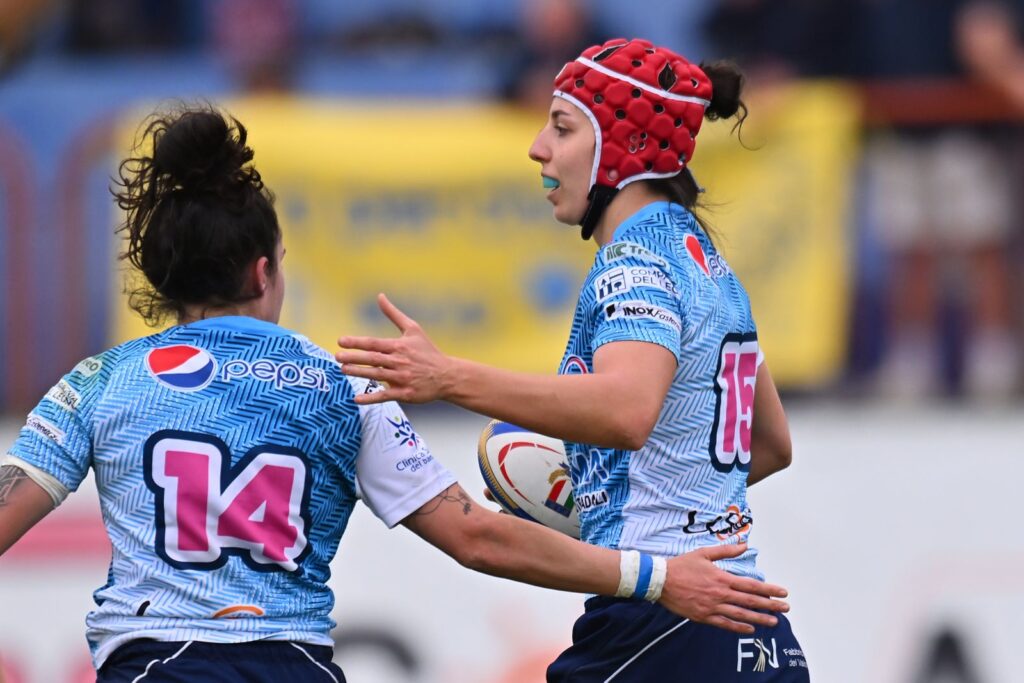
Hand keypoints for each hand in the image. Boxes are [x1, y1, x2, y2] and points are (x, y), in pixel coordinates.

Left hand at [336, 293, 453, 404]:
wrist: (447, 375)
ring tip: (343, 370)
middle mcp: (400, 361)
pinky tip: (356, 399)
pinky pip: (385, 395)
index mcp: (399, 346)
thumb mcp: (413, 329)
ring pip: (377, 375)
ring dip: (359, 373)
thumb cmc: (427, 351)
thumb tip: (380, 296)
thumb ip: (393, 314)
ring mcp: (402, 378)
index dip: (357, 342)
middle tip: (337, 356)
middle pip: (373, 359)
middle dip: (354, 357)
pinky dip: (371, 398)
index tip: (341, 341)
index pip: (374, 343)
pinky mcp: (405, 393)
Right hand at [659, 543, 788, 633]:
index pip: (751, 585)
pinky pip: (724, 624)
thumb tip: (744, 545)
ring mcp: (712, 607)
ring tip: (774, 622)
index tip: (783, 592)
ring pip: (740, 615)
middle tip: (786, 608)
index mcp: (722, 578)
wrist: (660, 580)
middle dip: (770, 605)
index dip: (769, 590)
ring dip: (759, 619)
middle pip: (750, 601)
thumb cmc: (682, 565)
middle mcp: (720, 594)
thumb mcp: (704, 553)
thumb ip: (726, 551)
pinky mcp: (703, 616)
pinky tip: (750, 629)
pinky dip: (738, 627)